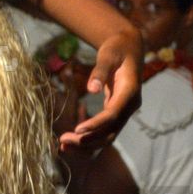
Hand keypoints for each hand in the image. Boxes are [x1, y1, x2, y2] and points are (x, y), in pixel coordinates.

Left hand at [59, 27, 141, 150]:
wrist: (129, 48)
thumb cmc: (117, 49)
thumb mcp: (108, 55)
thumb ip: (100, 71)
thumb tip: (91, 89)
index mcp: (130, 91)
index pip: (113, 114)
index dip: (96, 124)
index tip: (76, 129)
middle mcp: (130, 105)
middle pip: (110, 132)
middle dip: (88, 140)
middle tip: (62, 141)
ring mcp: (125, 111)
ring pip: (108, 136)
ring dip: (87, 144)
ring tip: (63, 145)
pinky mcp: (117, 113)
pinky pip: (104, 131)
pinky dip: (89, 138)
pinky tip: (71, 139)